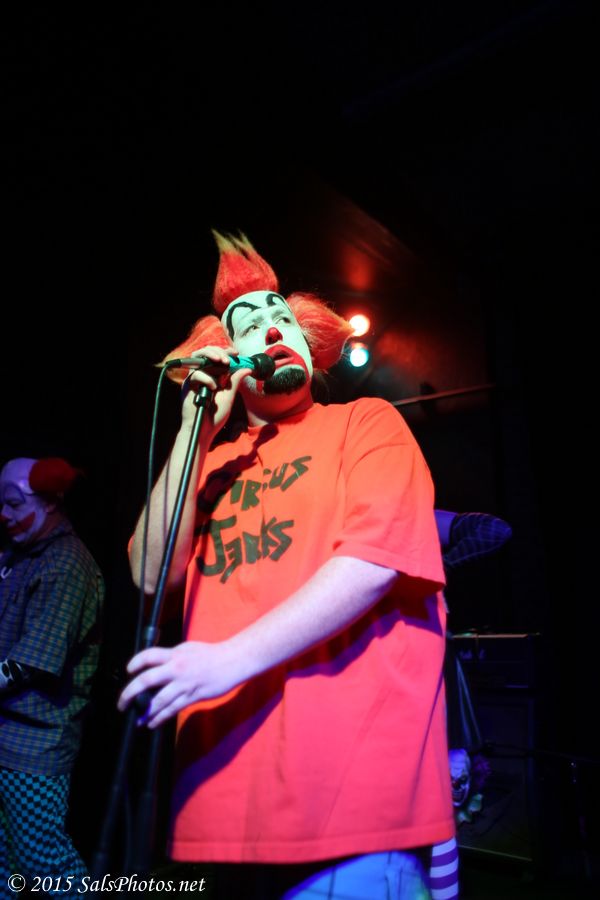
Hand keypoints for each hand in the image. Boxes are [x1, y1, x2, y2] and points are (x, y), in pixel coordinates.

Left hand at [117, 640, 242, 727]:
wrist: (233, 661)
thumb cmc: (212, 654)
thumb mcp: (188, 649)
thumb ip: (173, 656)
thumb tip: (158, 665)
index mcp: (175, 655)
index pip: (149, 656)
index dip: (135, 662)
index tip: (128, 671)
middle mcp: (177, 668)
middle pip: (147, 680)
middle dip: (130, 693)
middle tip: (122, 703)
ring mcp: (184, 684)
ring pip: (159, 701)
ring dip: (145, 712)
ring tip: (138, 719)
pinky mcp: (193, 696)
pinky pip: (173, 709)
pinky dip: (160, 717)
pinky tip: (153, 722)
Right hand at [180, 345, 248, 435]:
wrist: (204, 430)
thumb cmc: (215, 416)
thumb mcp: (229, 395)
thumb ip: (235, 381)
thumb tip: (247, 369)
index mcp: (211, 375)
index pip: (216, 356)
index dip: (225, 351)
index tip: (236, 353)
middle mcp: (202, 374)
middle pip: (205, 352)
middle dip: (218, 351)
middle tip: (229, 358)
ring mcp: (194, 379)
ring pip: (198, 358)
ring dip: (211, 356)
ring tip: (223, 362)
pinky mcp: (187, 386)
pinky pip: (196, 375)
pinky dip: (207, 379)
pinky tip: (213, 388)